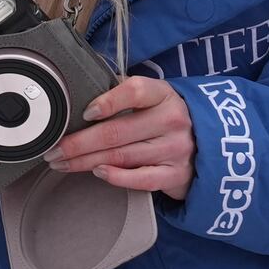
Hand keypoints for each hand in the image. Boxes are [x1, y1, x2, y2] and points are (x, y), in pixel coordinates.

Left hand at [43, 76, 195, 199]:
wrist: (215, 142)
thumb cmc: (167, 116)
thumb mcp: (154, 96)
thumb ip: (122, 91)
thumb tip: (80, 89)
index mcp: (163, 95)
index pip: (134, 91)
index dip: (107, 101)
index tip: (84, 112)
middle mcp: (171, 121)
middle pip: (116, 132)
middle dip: (78, 143)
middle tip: (53, 148)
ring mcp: (175, 150)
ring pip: (121, 156)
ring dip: (85, 161)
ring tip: (62, 162)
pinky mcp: (176, 175)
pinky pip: (141, 179)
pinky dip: (117, 177)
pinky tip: (97, 172)